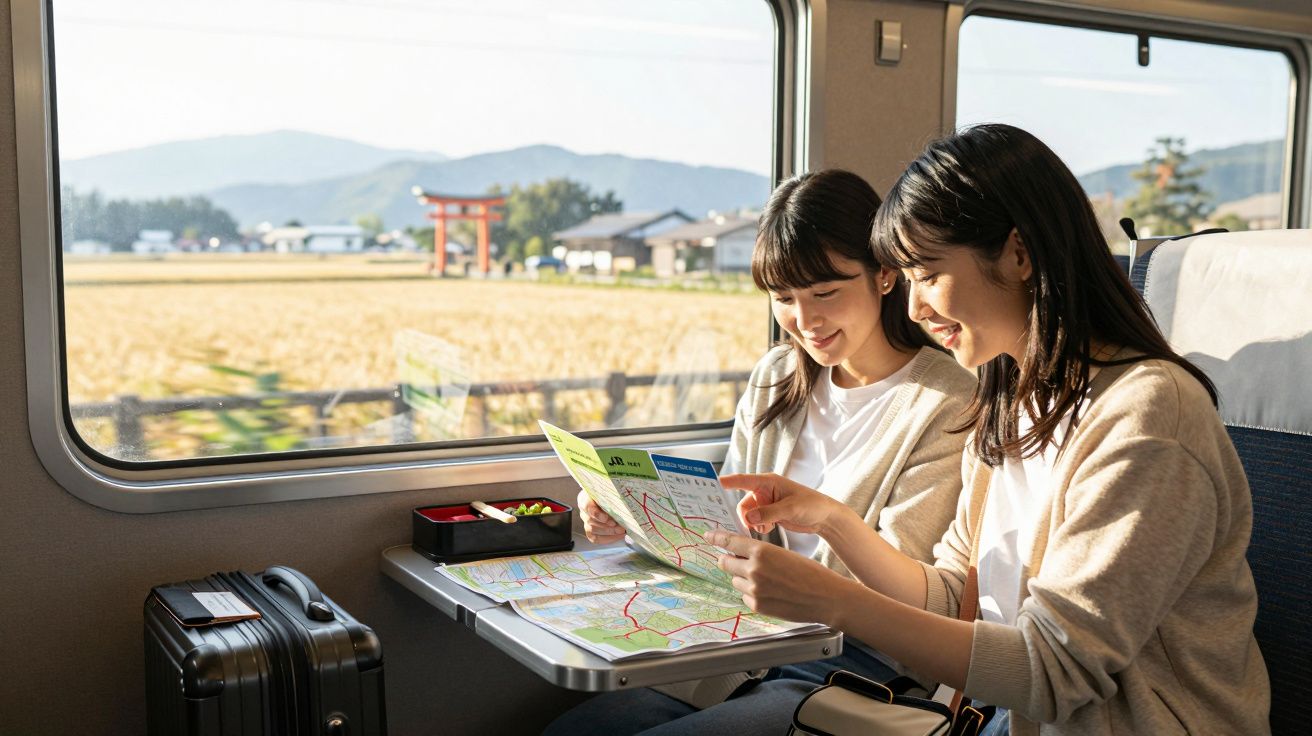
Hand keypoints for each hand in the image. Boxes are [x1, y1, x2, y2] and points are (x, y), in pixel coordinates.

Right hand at [577, 489, 624, 544]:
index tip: (606, 518)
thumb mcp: (609, 490)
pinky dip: (608, 539)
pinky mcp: (590, 532)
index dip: (596, 514)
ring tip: (622, 531)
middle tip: (620, 527)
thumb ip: (612, 494)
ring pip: (593, 530)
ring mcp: (586, 522)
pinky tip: (618, 536)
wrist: (606, 497)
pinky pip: (595, 538)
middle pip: (591, 521)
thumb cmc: (608, 493)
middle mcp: (584, 511)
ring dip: (609, 532)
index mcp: (585, 498)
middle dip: (607, 526)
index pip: (587, 506)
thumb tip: (623, 501)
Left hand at [705, 530, 852, 623]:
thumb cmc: (810, 573)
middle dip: (728, 560)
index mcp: (761, 551)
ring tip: (766, 579)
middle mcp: (753, 570)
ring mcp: (754, 590)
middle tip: (735, 559)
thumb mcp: (784, 553)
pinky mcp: (757, 606)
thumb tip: (742, 553)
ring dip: (743, 578)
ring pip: (735, 580)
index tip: (708, 535)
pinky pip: (745, 597)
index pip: (729, 541)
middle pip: (725, 562)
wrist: (826, 597)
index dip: (716, 537)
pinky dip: (752, 594)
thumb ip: (761, 553)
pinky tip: (770, 593)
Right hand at [720, 473, 845, 535]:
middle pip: (742, 504)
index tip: (711, 484)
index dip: (726, 482)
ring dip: (753, 524)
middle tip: (754, 526)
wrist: (824, 517)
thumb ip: (768, 513)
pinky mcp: (768, 514)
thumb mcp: (790, 508)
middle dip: (746, 517)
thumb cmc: (812, 505)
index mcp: (768, 482)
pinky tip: (770, 529)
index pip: (742, 480)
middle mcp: (764, 491)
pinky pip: (754, 522)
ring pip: (747, 515)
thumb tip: (748, 519)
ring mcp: (766, 503)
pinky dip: (758, 527)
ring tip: (767, 528)